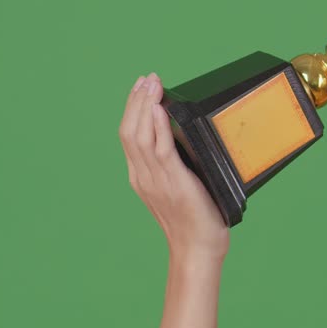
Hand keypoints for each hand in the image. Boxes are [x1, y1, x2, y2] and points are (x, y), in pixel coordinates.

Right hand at [119, 73, 228, 263]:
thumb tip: (183, 135)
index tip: (141, 86)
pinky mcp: (174, 183)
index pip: (129, 135)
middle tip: (147, 78)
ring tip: (153, 85)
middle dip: (136, 101)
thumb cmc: (194, 218)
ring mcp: (156, 181)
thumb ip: (174, 163)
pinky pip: (162, 151)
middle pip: (129, 131)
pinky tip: (160, 110)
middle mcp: (142, 177)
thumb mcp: (178, 186)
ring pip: (140, 136)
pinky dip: (158, 127)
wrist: (197, 249)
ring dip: (146, 106)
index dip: (132, 108)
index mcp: (140, 176)